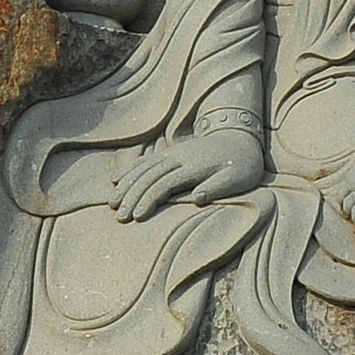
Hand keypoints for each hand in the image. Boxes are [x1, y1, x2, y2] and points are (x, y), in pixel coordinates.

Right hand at [119, 122, 268, 218]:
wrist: (240, 138)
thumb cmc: (243, 165)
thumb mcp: (239, 178)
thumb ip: (219, 187)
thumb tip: (198, 198)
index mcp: (194, 166)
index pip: (165, 184)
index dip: (149, 200)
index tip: (137, 217)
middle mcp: (179, 157)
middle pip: (149, 177)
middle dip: (132, 196)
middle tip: (120, 217)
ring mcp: (173, 154)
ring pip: (142, 168)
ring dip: (125, 185)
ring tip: (111, 202)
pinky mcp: (171, 153)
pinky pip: (145, 161)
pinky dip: (129, 170)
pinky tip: (115, 179)